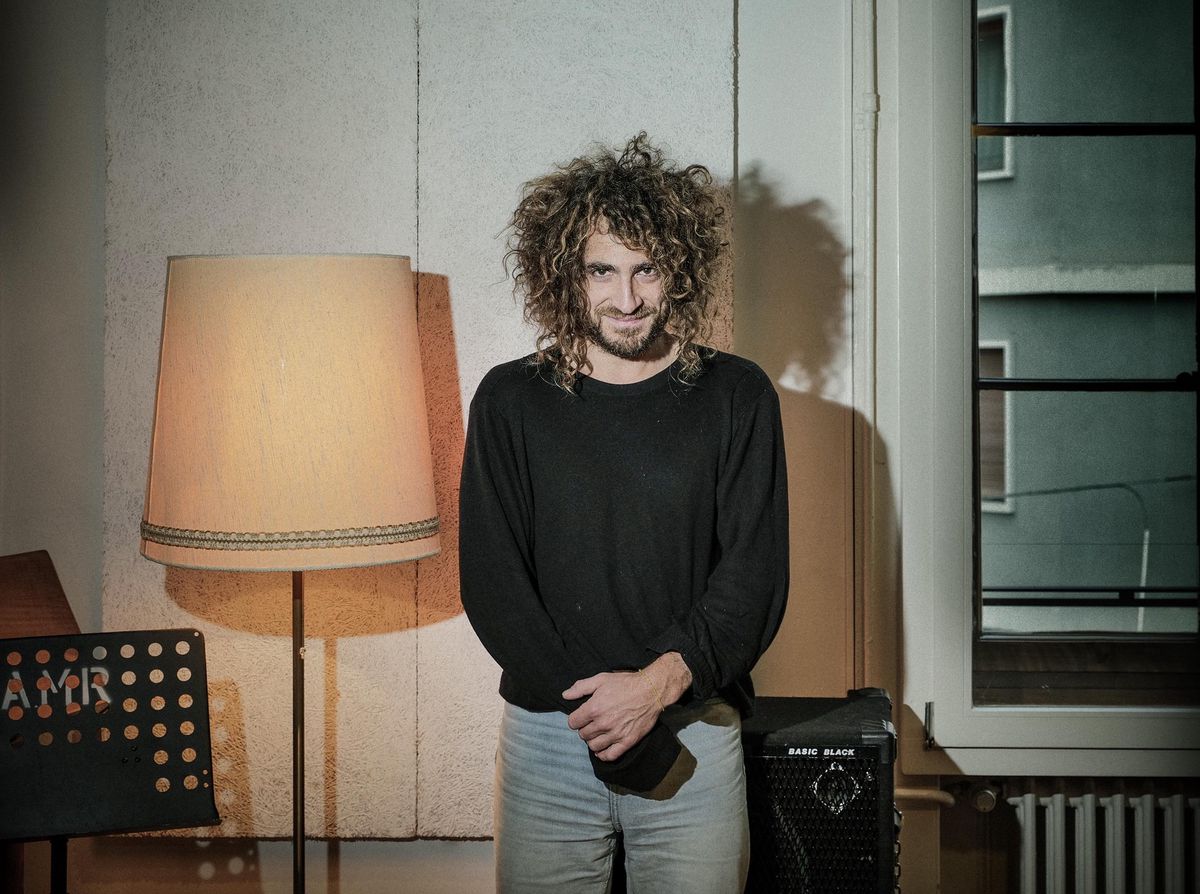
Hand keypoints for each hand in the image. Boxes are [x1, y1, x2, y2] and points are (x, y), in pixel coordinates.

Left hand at [563, 653, 693, 761]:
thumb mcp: (601, 679)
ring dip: (593, 741)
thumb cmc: (625, 683)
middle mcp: (603, 724)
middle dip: (584, 729)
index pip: (573, 723)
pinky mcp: (627, 742)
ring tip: (598, 734)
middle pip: (583, 735)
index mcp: (594, 708)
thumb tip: (565, 695)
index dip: (576, 719)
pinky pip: (610, 756)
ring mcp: (615, 734)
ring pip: (594, 746)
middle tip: (591, 724)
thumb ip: (581, 687)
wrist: (651, 690)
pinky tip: (603, 749)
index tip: (581, 717)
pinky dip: (603, 755)